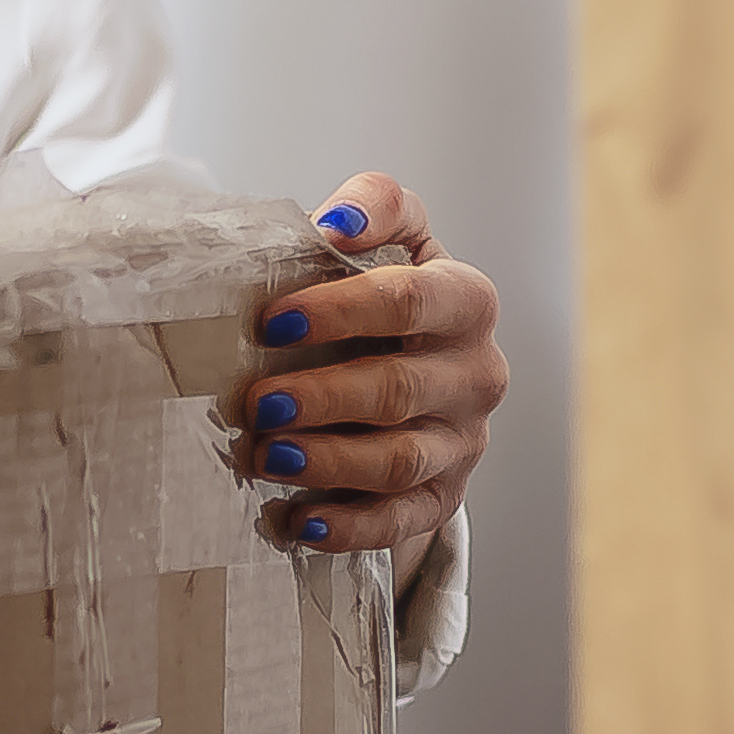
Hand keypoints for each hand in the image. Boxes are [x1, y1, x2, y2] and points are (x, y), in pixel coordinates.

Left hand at [228, 174, 507, 582]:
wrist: (420, 361)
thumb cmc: (388, 293)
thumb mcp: (394, 237)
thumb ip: (372, 207)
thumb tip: (332, 223)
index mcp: (467, 301)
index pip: (410, 301)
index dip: (341, 309)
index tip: (271, 320)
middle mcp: (477, 374)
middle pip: (399, 388)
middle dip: (323, 397)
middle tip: (256, 402)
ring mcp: (465, 440)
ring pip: (400, 460)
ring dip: (328, 461)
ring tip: (263, 456)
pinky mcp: (445, 495)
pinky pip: (403, 520)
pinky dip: (350, 526)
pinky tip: (298, 521)